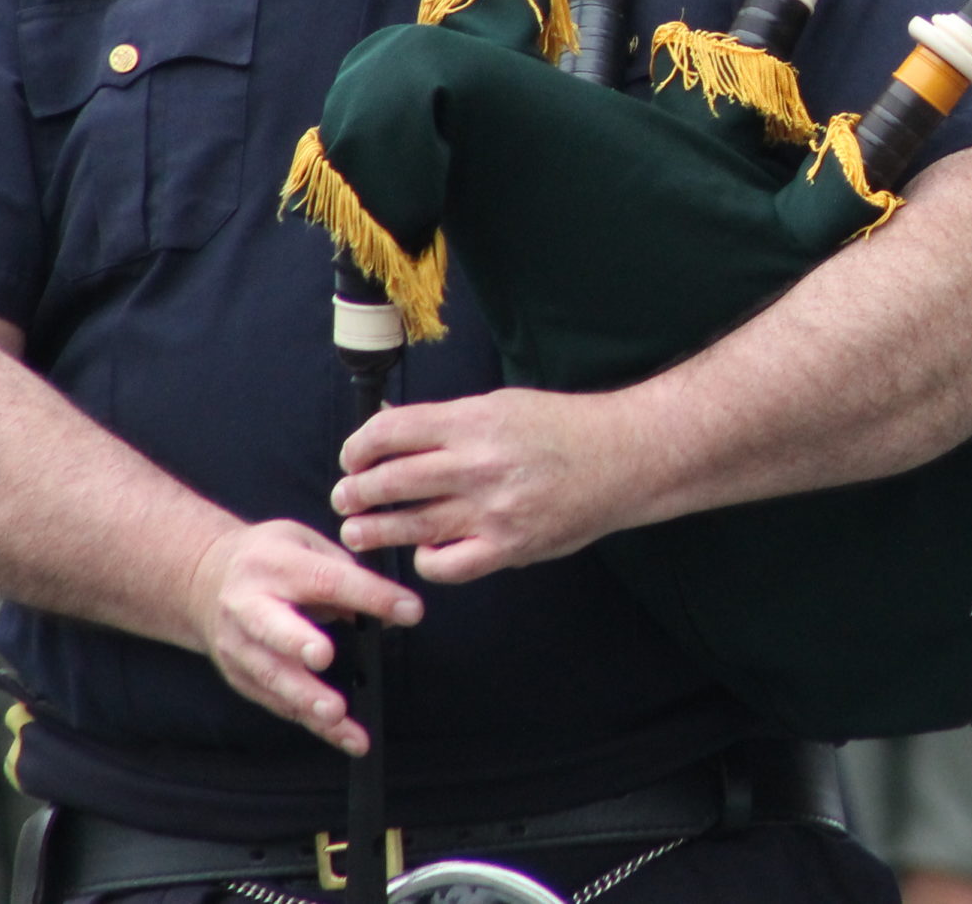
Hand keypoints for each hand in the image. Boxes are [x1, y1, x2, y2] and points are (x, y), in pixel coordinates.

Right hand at [184, 521, 420, 754]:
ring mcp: (239, 645)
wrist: (202, 580)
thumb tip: (392, 608)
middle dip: (297, 642)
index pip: (327, 579)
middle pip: (272, 627)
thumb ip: (345, 570)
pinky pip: (275, 702)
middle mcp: (249, 606)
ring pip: (270, 675)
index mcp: (275, 565)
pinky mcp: (239, 676)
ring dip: (304, 697)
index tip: (410, 610)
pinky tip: (341, 735)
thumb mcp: (304, 542)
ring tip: (337, 716)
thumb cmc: (268, 557)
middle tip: (326, 658)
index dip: (369, 595)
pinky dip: (308, 721)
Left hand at [334, 390, 634, 582]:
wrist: (625, 458)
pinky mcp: (508, 547)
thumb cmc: (565, 428)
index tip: (352, 458)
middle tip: (346, 498)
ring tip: (359, 532)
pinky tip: (424, 552)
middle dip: (355, 493)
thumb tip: (390, 425)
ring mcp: (491, 510)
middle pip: (389, 483)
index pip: (389, 433)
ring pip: (409, 527)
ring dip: (373, 532)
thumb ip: (445, 421)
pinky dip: (425, 562)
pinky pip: (446, 565)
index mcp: (472, 422)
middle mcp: (476, 465)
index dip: (358, 448)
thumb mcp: (502, 405)